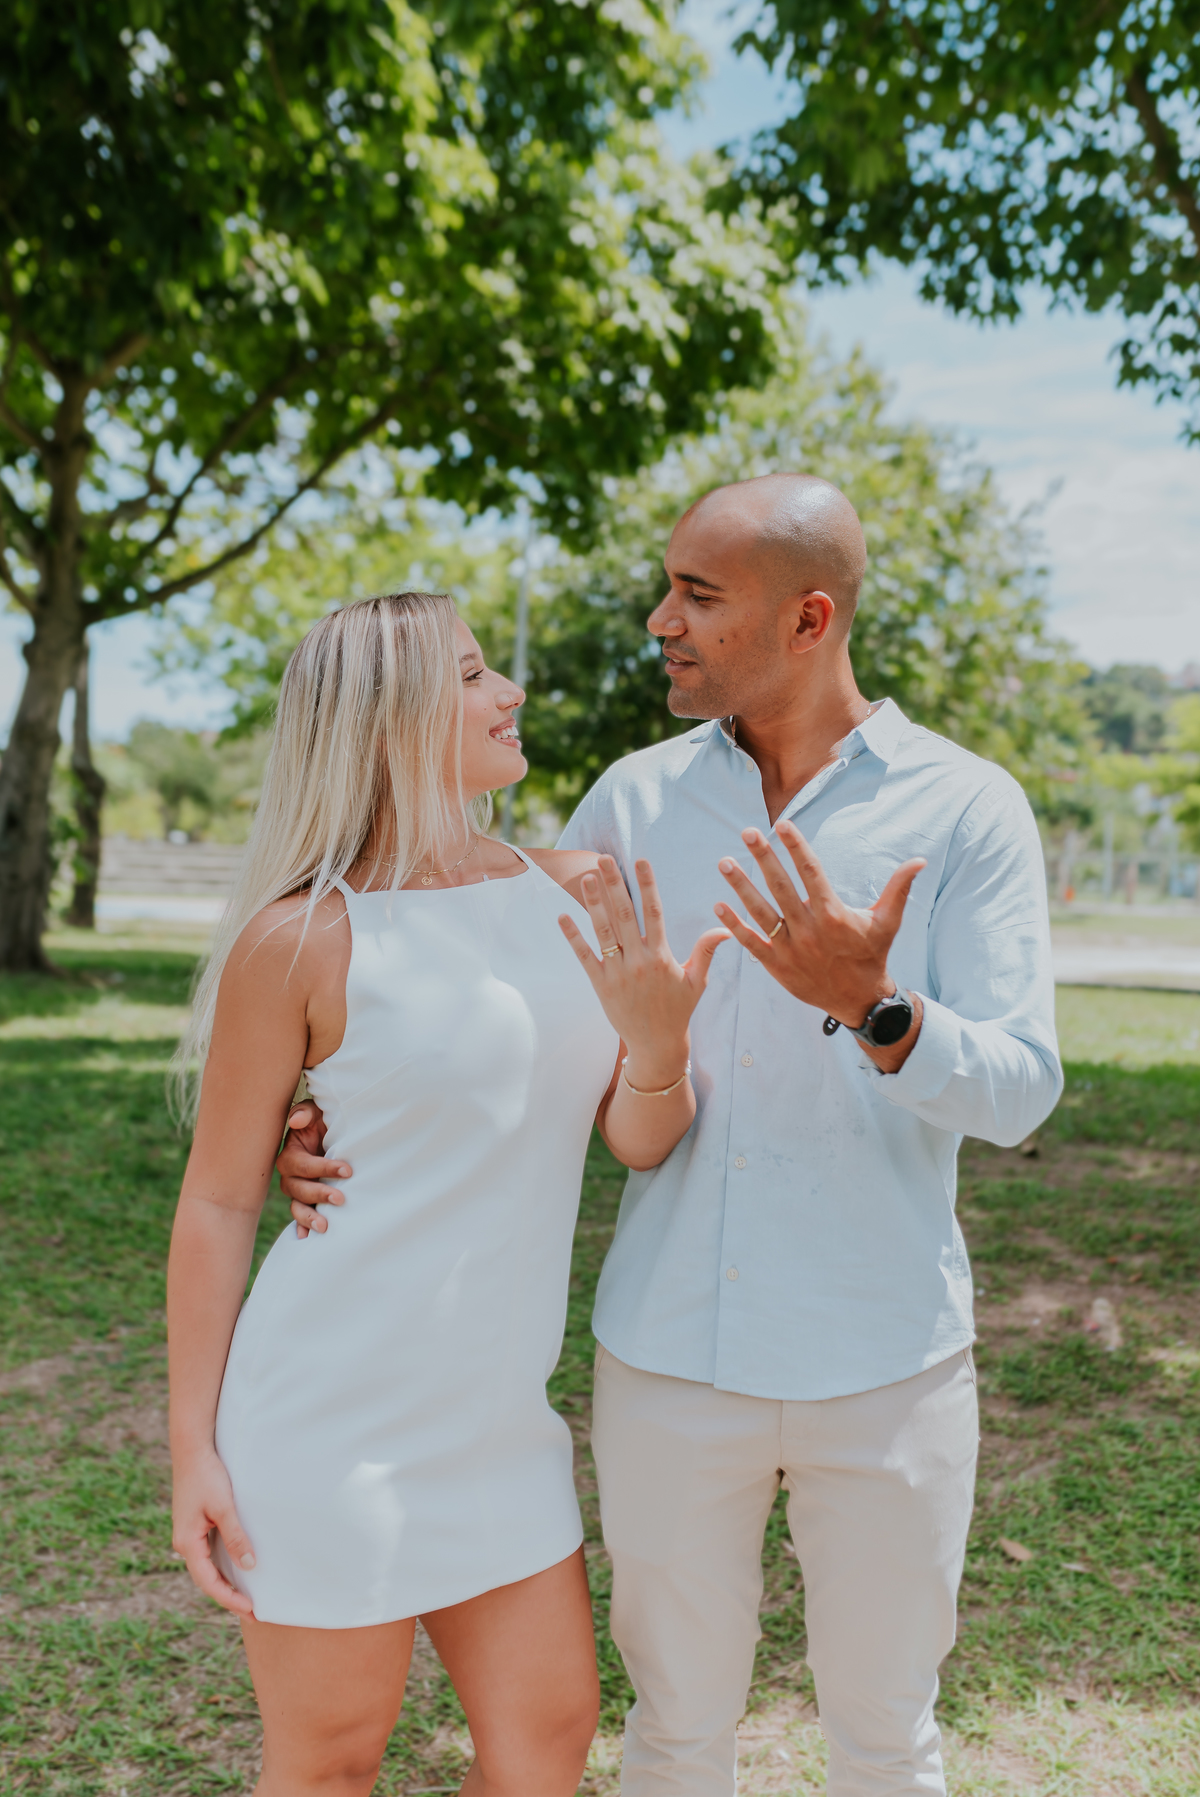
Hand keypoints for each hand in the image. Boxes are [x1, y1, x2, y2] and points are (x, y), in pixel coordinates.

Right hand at [172, 1449, 255, 1616]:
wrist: (192, 1450)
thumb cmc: (207, 1476)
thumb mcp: (224, 1507)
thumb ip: (236, 1536)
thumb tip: (249, 1565)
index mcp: (187, 1543)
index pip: (208, 1583)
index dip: (229, 1599)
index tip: (251, 1610)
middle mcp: (185, 1543)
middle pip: (206, 1579)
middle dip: (228, 1597)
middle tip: (253, 1612)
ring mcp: (189, 1535)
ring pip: (207, 1567)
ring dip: (225, 1583)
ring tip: (247, 1597)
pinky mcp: (195, 1526)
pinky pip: (209, 1554)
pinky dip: (223, 1566)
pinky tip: (238, 1569)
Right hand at [277, 1100, 348, 1238]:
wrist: (334, 1134)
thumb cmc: (324, 1121)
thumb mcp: (317, 1111)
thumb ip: (305, 1112)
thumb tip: (297, 1120)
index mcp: (291, 1154)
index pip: (301, 1165)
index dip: (322, 1168)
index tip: (347, 1170)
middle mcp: (291, 1175)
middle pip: (297, 1189)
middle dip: (318, 1194)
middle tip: (340, 1198)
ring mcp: (299, 1190)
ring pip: (297, 1206)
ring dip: (309, 1216)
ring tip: (325, 1227)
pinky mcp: (308, 1201)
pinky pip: (300, 1217)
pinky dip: (302, 1227)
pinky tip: (307, 1238)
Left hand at [558, 856, 728, 1086]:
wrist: (656, 1044)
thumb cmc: (678, 1010)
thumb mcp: (697, 981)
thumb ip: (706, 951)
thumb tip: (726, 927)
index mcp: (662, 956)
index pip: (654, 912)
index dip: (647, 885)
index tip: (641, 861)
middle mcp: (639, 961)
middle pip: (624, 914)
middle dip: (614, 884)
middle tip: (603, 859)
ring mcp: (618, 973)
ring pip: (604, 931)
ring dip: (593, 903)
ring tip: (584, 877)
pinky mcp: (601, 986)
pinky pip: (584, 957)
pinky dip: (573, 937)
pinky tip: (563, 916)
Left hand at [715, 821, 924, 1042]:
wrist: (858, 1000)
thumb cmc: (872, 954)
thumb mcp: (887, 921)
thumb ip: (899, 888)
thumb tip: (919, 860)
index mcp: (834, 914)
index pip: (811, 872)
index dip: (796, 846)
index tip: (783, 824)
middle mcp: (810, 930)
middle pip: (782, 887)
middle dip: (763, 858)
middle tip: (748, 833)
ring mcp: (791, 949)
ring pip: (761, 912)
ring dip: (741, 886)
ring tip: (725, 862)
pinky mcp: (777, 966)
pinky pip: (751, 942)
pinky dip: (734, 925)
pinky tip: (718, 905)